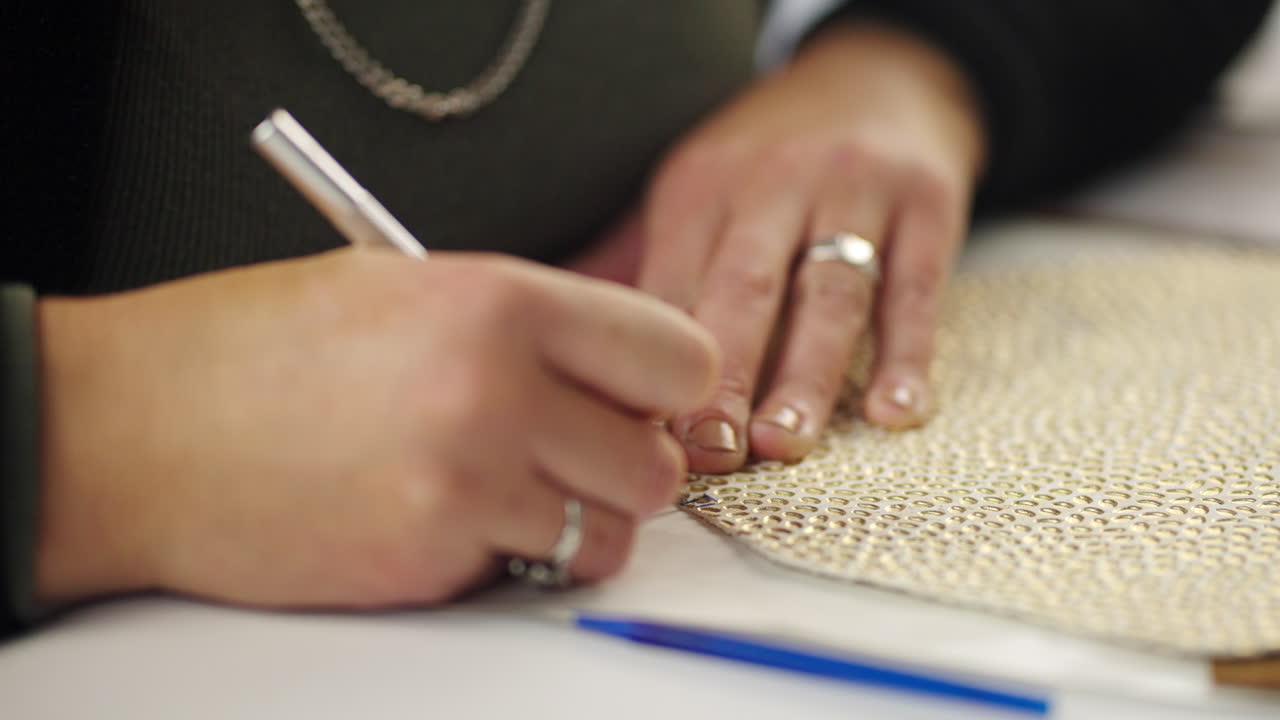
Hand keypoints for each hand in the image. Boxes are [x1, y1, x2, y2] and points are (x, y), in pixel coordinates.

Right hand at [34, 248, 717, 609]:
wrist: (138, 429)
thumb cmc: (257, 349)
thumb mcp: (406, 287)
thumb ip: (527, 326)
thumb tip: (615, 373)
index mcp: (502, 301)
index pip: (679, 358)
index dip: (667, 388)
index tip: (639, 401)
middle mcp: (497, 389)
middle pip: (657, 463)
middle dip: (625, 466)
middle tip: (571, 454)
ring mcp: (466, 482)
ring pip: (609, 534)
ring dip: (577, 524)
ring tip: (506, 493)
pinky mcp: (431, 558)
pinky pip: (529, 571)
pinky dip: (508, 557)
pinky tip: (446, 519)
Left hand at [637, 22, 985, 471]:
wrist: (883, 75)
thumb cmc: (773, 156)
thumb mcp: (699, 182)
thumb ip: (651, 261)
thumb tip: (573, 346)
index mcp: (702, 186)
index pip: (671, 287)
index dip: (653, 365)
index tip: (638, 440)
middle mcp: (774, 182)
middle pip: (744, 288)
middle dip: (722, 375)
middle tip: (708, 449)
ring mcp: (855, 191)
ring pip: (828, 294)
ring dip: (805, 376)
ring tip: (782, 443)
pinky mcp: (928, 204)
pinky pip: (915, 290)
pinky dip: (906, 356)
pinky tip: (894, 412)